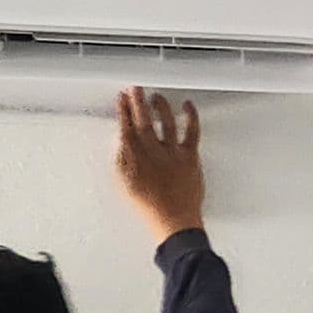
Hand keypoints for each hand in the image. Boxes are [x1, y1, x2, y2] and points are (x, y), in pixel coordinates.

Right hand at [115, 86, 204, 245]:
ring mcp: (172, 152)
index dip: (122, 111)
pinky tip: (188, 105)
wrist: (173, 223)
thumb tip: (123, 144)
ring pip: (165, 121)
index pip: (125, 127)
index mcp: (133, 158)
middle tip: (134, 89)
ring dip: (159, 105)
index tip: (121, 99)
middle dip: (137, 102)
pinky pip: (191, 130)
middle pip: (143, 120)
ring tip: (155, 96)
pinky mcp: (189, 156)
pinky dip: (191, 116)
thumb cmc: (150, 208)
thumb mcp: (125, 185)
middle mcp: (152, 151)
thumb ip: (123, 161)